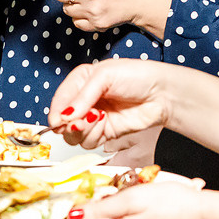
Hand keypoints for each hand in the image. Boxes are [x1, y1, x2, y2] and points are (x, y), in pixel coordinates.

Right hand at [47, 59, 174, 147]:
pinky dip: (95, 136)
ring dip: (84, 129)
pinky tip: (106, 122)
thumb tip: (64, 116)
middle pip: (62, 122)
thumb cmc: (137, 76)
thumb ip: (82, 96)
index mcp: (80, 82)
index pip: (59, 101)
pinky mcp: (105, 133)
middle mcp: (84, 102)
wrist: (162, 94)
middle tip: (82, 119)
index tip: (59, 121)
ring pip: (73, 136)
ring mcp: (94, 119)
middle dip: (70, 123)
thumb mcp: (104, 76)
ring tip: (99, 117)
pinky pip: (89, 142)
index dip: (56, 113)